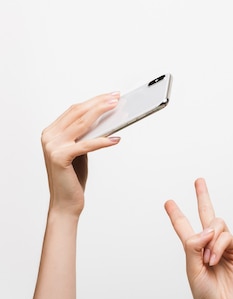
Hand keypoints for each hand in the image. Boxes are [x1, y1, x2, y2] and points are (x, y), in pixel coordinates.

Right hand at [41, 92, 120, 213]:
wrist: (65, 202)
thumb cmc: (73, 177)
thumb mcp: (80, 151)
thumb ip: (86, 135)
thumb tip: (106, 120)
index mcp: (51, 132)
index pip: (74, 110)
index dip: (93, 101)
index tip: (110, 95)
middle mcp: (49, 136)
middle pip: (78, 113)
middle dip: (99, 103)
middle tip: (116, 97)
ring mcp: (52, 146)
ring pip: (81, 124)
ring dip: (101, 114)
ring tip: (117, 108)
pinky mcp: (60, 157)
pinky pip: (86, 145)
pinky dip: (102, 141)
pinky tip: (116, 138)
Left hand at [164, 178, 232, 298]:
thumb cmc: (207, 298)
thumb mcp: (192, 271)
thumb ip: (193, 247)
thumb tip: (206, 229)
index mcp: (195, 251)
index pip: (185, 228)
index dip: (176, 215)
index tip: (168, 202)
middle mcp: (211, 246)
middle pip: (207, 215)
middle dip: (203, 197)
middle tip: (199, 181)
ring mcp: (226, 247)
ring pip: (217, 224)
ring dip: (209, 239)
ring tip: (208, 259)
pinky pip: (227, 236)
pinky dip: (218, 245)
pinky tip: (214, 259)